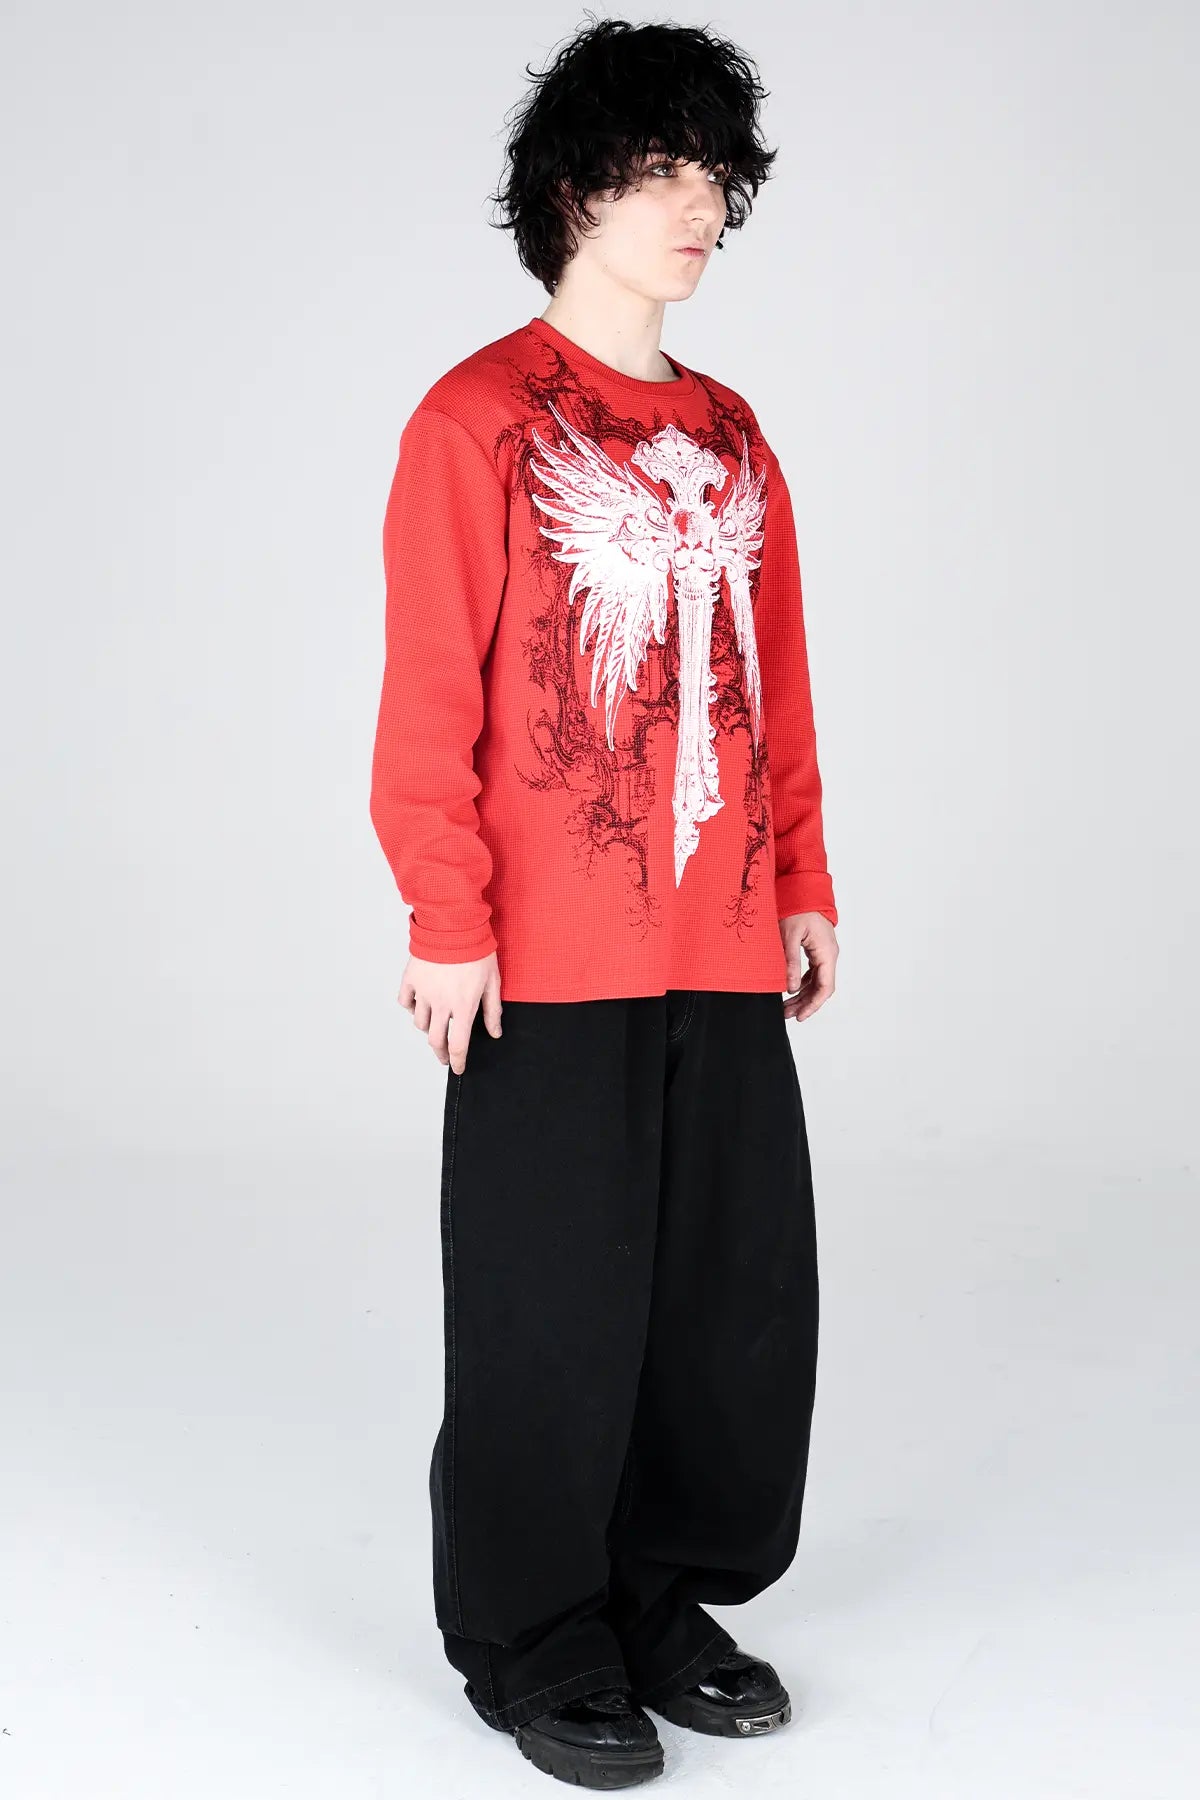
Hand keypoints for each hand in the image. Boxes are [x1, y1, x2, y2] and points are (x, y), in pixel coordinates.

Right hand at [398, 952, 501, 1073]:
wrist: (454, 923)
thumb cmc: (477, 949)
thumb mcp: (492, 981)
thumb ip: (492, 1010)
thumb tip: (494, 1033)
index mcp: (463, 1006)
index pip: (457, 1045)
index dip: (457, 1061)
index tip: (457, 1068)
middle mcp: (440, 1003)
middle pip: (435, 1040)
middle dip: (440, 1053)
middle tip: (444, 1057)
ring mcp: (423, 991)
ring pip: (419, 1023)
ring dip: (427, 1028)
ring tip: (435, 1025)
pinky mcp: (411, 978)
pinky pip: (405, 1002)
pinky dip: (411, 1008)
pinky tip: (419, 1005)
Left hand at [779, 913, 837, 1022]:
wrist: (804, 889)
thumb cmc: (797, 907)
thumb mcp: (789, 936)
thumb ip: (791, 963)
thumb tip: (790, 988)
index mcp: (826, 953)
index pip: (825, 987)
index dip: (813, 1004)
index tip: (800, 1016)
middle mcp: (829, 954)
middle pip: (821, 987)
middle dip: (805, 1003)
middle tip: (787, 1014)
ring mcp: (825, 952)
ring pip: (817, 981)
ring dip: (803, 994)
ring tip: (786, 1006)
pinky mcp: (818, 949)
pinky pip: (813, 972)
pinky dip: (803, 983)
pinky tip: (791, 990)